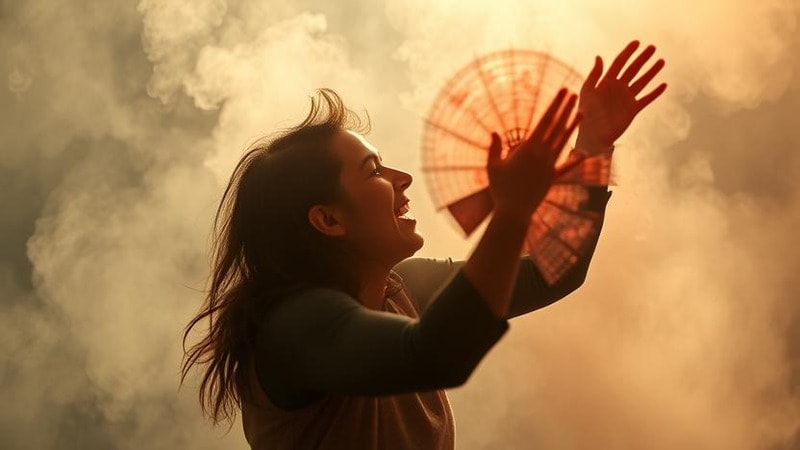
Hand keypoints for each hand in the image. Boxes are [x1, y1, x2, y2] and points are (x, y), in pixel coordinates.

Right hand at [487, 88, 581, 216]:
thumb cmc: (500, 189)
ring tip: (581, 112)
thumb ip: (494, 148)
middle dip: (565, 109)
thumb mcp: (493, 167)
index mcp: (528, 148)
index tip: (562, 92)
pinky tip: (583, 153)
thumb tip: (494, 133)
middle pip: (557, 127)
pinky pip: (566, 167)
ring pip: (564, 141)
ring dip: (572, 126)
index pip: (545, 121)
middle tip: (573, 94)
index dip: (555, 105)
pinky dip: (575, 160)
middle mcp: (542, 154)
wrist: (514, 212)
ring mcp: (549, 166)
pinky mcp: (552, 178)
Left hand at [576, 40, 666, 150]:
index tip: (637, 42)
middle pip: (633, 69)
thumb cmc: (585, 114)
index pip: (619, 63)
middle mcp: (618, 88)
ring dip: (651, 72)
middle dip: (642, 58)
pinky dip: (655, 93)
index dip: (628, 52)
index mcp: (606, 82)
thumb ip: (594, 75)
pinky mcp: (632, 110)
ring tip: (661, 61)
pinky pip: (646, 99)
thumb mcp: (587, 92)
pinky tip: (664, 85)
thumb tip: (599, 57)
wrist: (592, 135)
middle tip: (653, 47)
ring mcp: (626, 98)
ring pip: (641, 81)